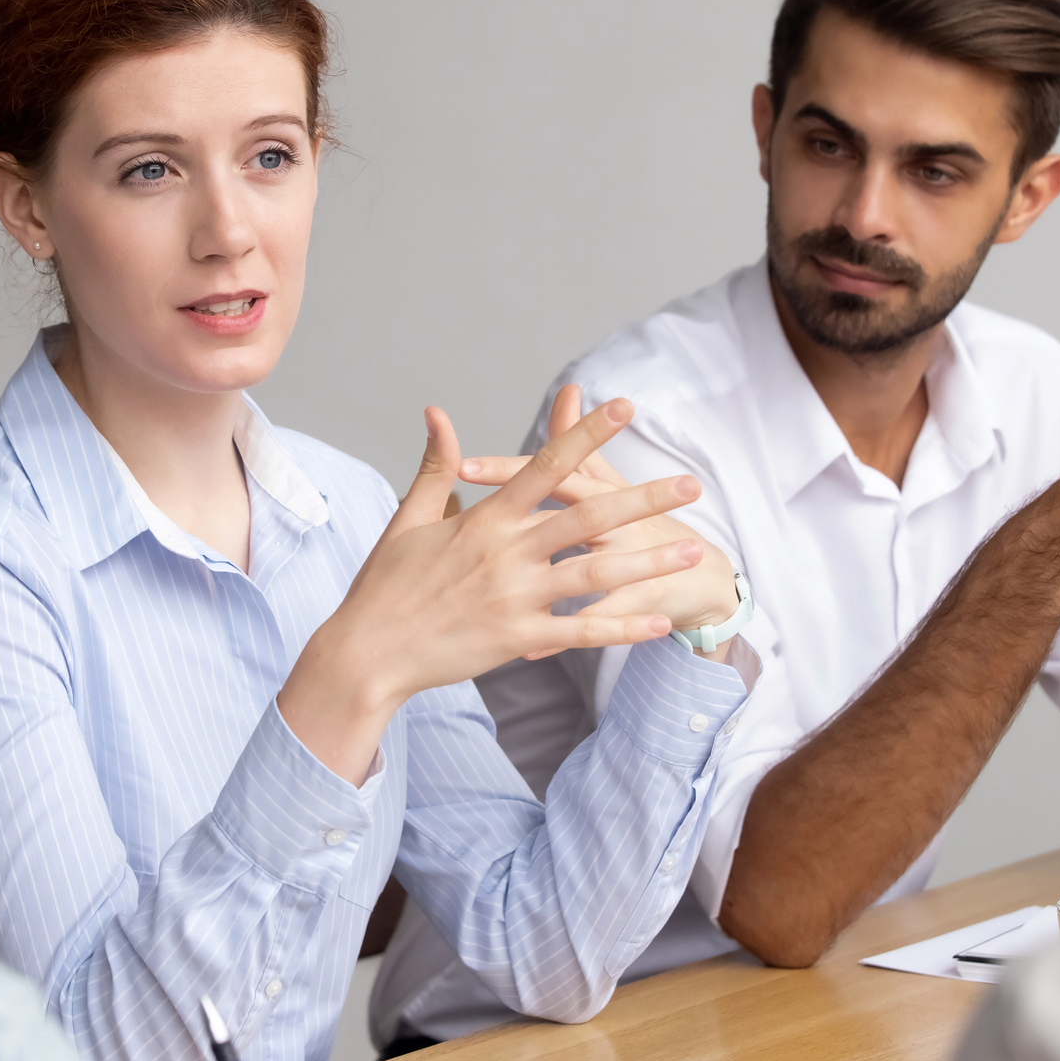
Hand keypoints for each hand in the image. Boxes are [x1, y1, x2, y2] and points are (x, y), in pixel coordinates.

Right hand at [295, 398, 705, 710]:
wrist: (367, 651)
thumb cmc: (385, 585)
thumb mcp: (409, 519)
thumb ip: (435, 466)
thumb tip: (438, 413)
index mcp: (485, 519)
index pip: (545, 465)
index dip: (586, 434)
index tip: (624, 408)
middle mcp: (507, 552)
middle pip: (589, 517)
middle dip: (644, 498)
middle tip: (692, 483)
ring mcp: (515, 597)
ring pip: (596, 574)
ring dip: (648, 562)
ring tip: (690, 552)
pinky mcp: (518, 638)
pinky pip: (581, 632)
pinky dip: (622, 628)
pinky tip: (658, 624)